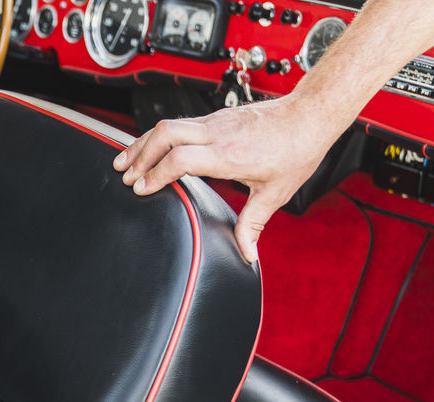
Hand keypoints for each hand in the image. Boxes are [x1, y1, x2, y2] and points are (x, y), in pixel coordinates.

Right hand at [112, 96, 336, 263]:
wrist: (310, 115)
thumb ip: (253, 225)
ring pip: (167, 125)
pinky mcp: (216, 117)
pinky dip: (158, 138)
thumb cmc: (296, 150)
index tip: (141, 190)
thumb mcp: (275, 193)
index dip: (155, 174)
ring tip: (124, 162)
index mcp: (228, 154)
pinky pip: (178, 124)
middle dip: (139, 155)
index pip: (179, 159)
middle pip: (164, 134)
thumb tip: (247, 254)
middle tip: (124, 176)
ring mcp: (214, 121)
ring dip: (143, 143)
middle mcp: (217, 133)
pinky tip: (150, 150)